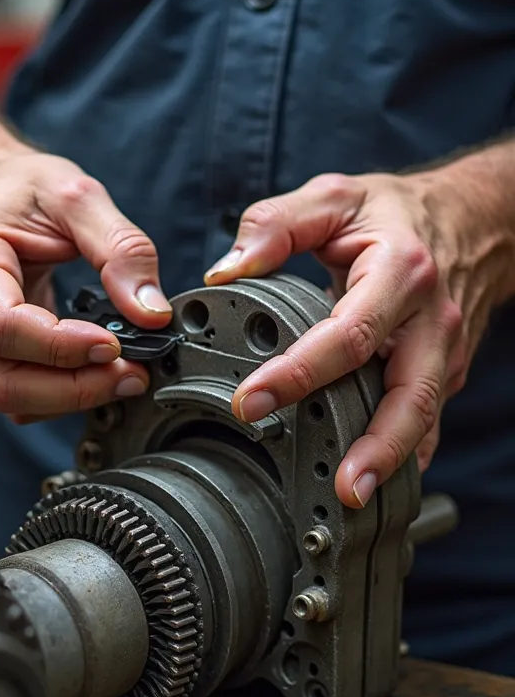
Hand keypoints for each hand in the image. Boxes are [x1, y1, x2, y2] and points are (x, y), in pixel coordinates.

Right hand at [0, 147, 171, 420]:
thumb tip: (151, 312)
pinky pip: (10, 393)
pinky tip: (90, 374)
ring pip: (7, 396)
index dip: (62, 349)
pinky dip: (56, 395)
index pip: (3, 327)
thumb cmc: (19, 188)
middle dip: (76, 388)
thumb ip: (122, 249)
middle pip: (4, 379)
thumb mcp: (78, 195)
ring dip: (70, 397)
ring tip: (120, 376)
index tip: (114, 346)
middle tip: (132, 375)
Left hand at [205, 167, 513, 507]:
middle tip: (341, 490)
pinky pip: (426, 420)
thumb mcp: (333, 197)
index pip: (346, 334)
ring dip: (391, 462)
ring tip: (354, 499)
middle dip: (375, 447)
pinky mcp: (447, 374)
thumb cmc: (394, 213)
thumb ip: (274, 225)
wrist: (472, 220)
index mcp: (400, 273)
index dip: (298, 373)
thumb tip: (225, 271)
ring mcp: (446, 353)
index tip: (252, 402)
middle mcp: (432, 321)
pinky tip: (374, 482)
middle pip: (409, 396)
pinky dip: (403, 454)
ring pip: (423, 418)